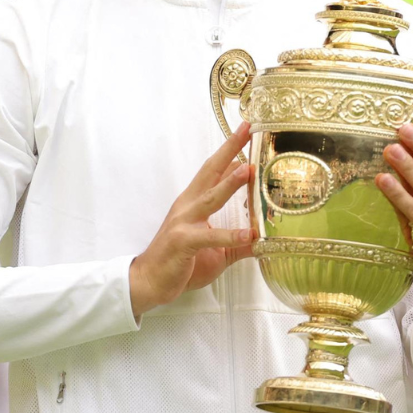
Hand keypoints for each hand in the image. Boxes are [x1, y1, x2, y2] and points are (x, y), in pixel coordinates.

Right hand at [129, 123, 255, 318]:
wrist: (150, 282)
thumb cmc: (180, 263)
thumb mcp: (216, 251)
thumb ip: (238, 242)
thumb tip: (262, 238)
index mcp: (194, 203)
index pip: (214, 170)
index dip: (229, 151)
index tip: (245, 130)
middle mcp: (188, 206)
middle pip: (210, 171)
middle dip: (229, 150)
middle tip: (246, 129)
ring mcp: (184, 222)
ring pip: (209, 198)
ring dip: (228, 183)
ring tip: (247, 169)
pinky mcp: (183, 242)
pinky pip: (210, 237)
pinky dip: (229, 234)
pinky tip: (248, 234)